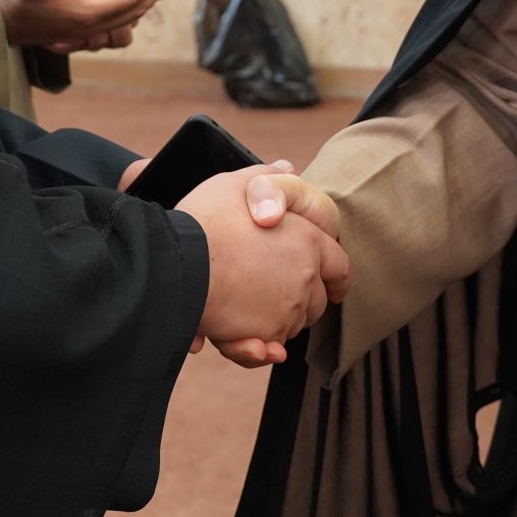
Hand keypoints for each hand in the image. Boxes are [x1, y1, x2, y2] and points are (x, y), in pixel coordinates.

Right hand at [175, 165, 347, 368]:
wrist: (177, 265)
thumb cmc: (203, 223)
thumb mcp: (233, 186)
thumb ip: (265, 178)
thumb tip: (286, 168)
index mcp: (308, 240)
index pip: (339, 266)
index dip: (336, 278)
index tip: (334, 288)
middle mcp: (304, 276)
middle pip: (316, 301)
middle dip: (300, 301)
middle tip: (270, 295)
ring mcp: (287, 309)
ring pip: (291, 325)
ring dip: (274, 322)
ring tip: (243, 310)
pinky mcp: (265, 334)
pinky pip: (269, 348)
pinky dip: (259, 348)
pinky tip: (247, 341)